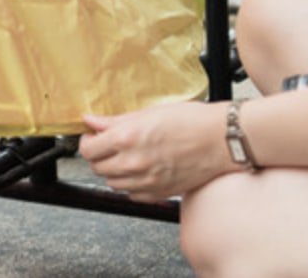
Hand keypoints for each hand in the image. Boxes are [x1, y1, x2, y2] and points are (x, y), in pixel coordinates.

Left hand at [79, 102, 235, 201]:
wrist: (221, 140)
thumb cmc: (190, 121)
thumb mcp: (147, 113)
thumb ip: (114, 121)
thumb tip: (91, 121)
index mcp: (126, 138)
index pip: (87, 149)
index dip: (87, 141)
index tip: (93, 136)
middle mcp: (132, 163)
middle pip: (97, 167)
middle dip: (98, 155)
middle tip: (108, 144)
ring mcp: (145, 181)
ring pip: (112, 183)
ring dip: (113, 170)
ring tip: (126, 156)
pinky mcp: (158, 193)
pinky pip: (131, 194)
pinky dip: (131, 185)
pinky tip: (140, 170)